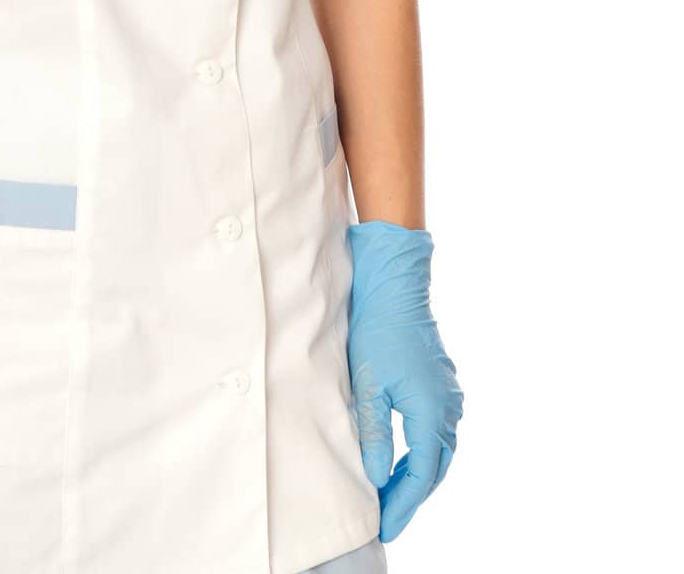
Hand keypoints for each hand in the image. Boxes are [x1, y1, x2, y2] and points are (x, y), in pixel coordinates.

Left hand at [346, 220, 463, 541]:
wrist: (394, 286)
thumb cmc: (377, 331)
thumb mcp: (367, 385)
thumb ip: (373, 436)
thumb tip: (376, 478)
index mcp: (432, 414)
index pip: (420, 476)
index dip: (402, 506)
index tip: (384, 528)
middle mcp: (449, 408)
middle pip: (435, 468)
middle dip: (411, 496)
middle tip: (386, 519)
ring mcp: (449, 395)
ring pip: (439, 450)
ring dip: (418, 474)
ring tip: (391, 494)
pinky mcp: (443, 383)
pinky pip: (439, 430)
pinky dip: (422, 451)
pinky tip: (403, 455)